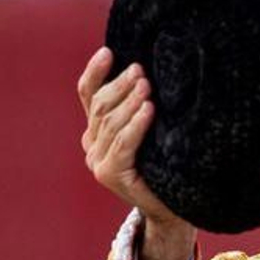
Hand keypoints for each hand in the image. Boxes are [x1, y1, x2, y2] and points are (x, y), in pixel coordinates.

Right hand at [77, 46, 194, 259]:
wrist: (172, 208)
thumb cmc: (166, 165)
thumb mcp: (151, 130)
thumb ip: (140, 107)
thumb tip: (148, 71)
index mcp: (95, 132)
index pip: (88, 95)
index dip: (96, 72)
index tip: (109, 52)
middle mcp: (91, 146)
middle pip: (100, 106)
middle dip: (120, 85)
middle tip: (140, 70)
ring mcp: (97, 162)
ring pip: (111, 123)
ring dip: (129, 101)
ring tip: (147, 86)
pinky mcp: (110, 175)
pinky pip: (123, 143)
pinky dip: (136, 124)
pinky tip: (149, 110)